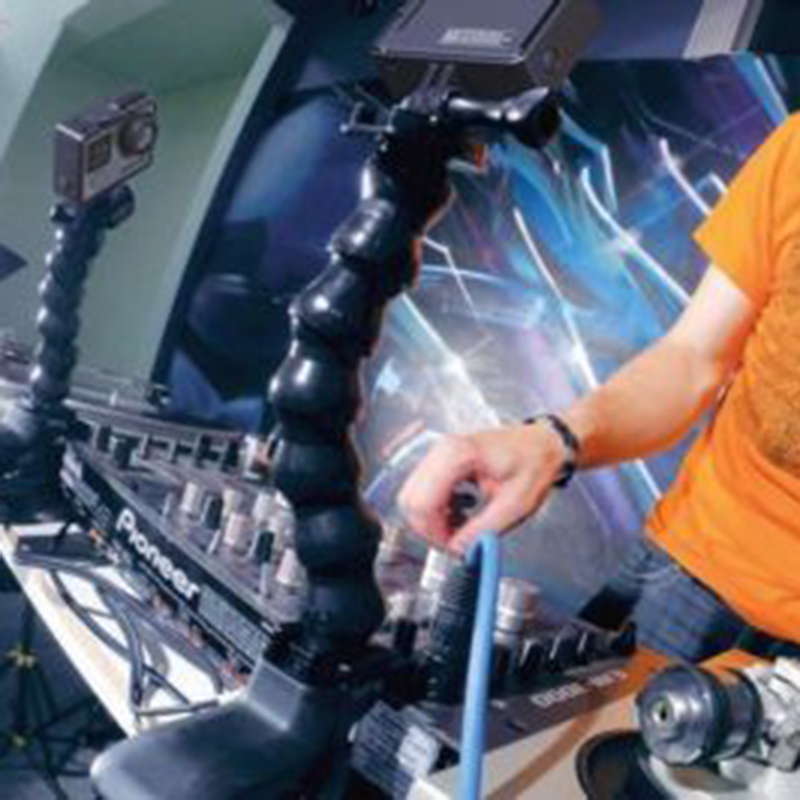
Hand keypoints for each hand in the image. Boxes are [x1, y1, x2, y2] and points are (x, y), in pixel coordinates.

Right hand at [398, 422, 567, 552]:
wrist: (543, 444)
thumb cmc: (534, 463)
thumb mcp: (515, 505)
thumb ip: (482, 531)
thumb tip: (457, 550)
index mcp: (458, 455)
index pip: (422, 502)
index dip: (433, 532)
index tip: (452, 547)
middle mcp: (442, 449)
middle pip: (411, 500)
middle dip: (429, 528)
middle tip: (455, 542)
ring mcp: (438, 452)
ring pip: (413, 497)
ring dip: (432, 520)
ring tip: (461, 526)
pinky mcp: (440, 460)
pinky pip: (422, 490)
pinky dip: (436, 509)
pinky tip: (459, 513)